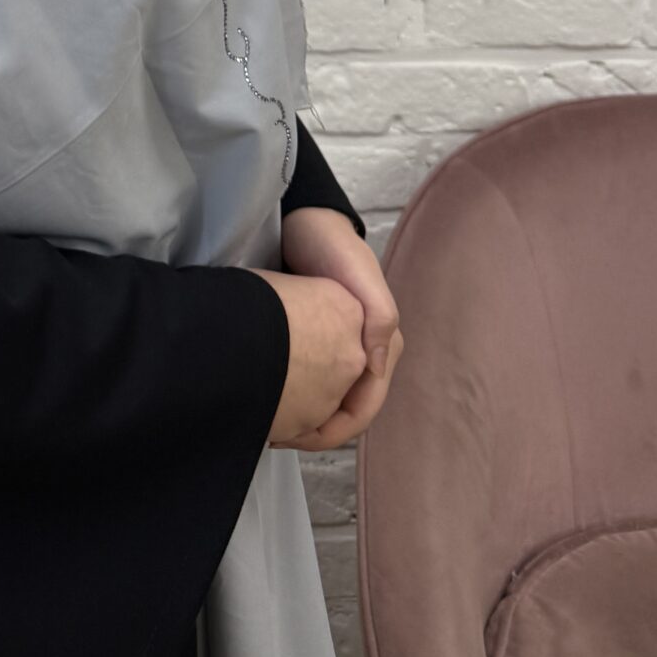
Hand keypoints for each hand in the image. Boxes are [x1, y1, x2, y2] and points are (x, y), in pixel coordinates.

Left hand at [277, 207, 403, 451]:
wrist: (302, 219)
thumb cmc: (332, 245)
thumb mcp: (360, 278)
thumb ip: (379, 319)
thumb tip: (374, 368)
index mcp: (384, 343)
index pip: (363, 408)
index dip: (332, 430)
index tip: (295, 437)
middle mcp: (368, 351)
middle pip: (346, 411)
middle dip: (315, 430)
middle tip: (277, 435)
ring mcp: (344, 346)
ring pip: (329, 399)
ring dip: (306, 417)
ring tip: (273, 424)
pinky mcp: (321, 338)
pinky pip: (315, 381)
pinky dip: (298, 396)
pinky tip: (273, 397)